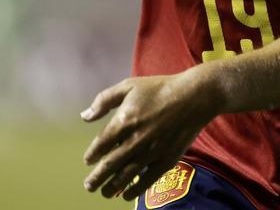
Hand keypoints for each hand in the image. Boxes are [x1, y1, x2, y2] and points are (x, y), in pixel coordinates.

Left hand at [81, 70, 216, 201]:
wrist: (195, 96)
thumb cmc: (160, 88)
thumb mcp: (129, 86)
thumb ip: (104, 100)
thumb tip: (85, 116)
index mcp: (124, 121)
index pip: (100, 145)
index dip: (92, 155)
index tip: (89, 160)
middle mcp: (135, 140)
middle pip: (109, 165)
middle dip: (97, 178)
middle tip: (89, 186)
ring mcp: (152, 152)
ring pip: (125, 176)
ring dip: (112, 187)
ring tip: (105, 193)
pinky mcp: (167, 159)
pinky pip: (147, 181)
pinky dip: (134, 190)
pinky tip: (126, 194)